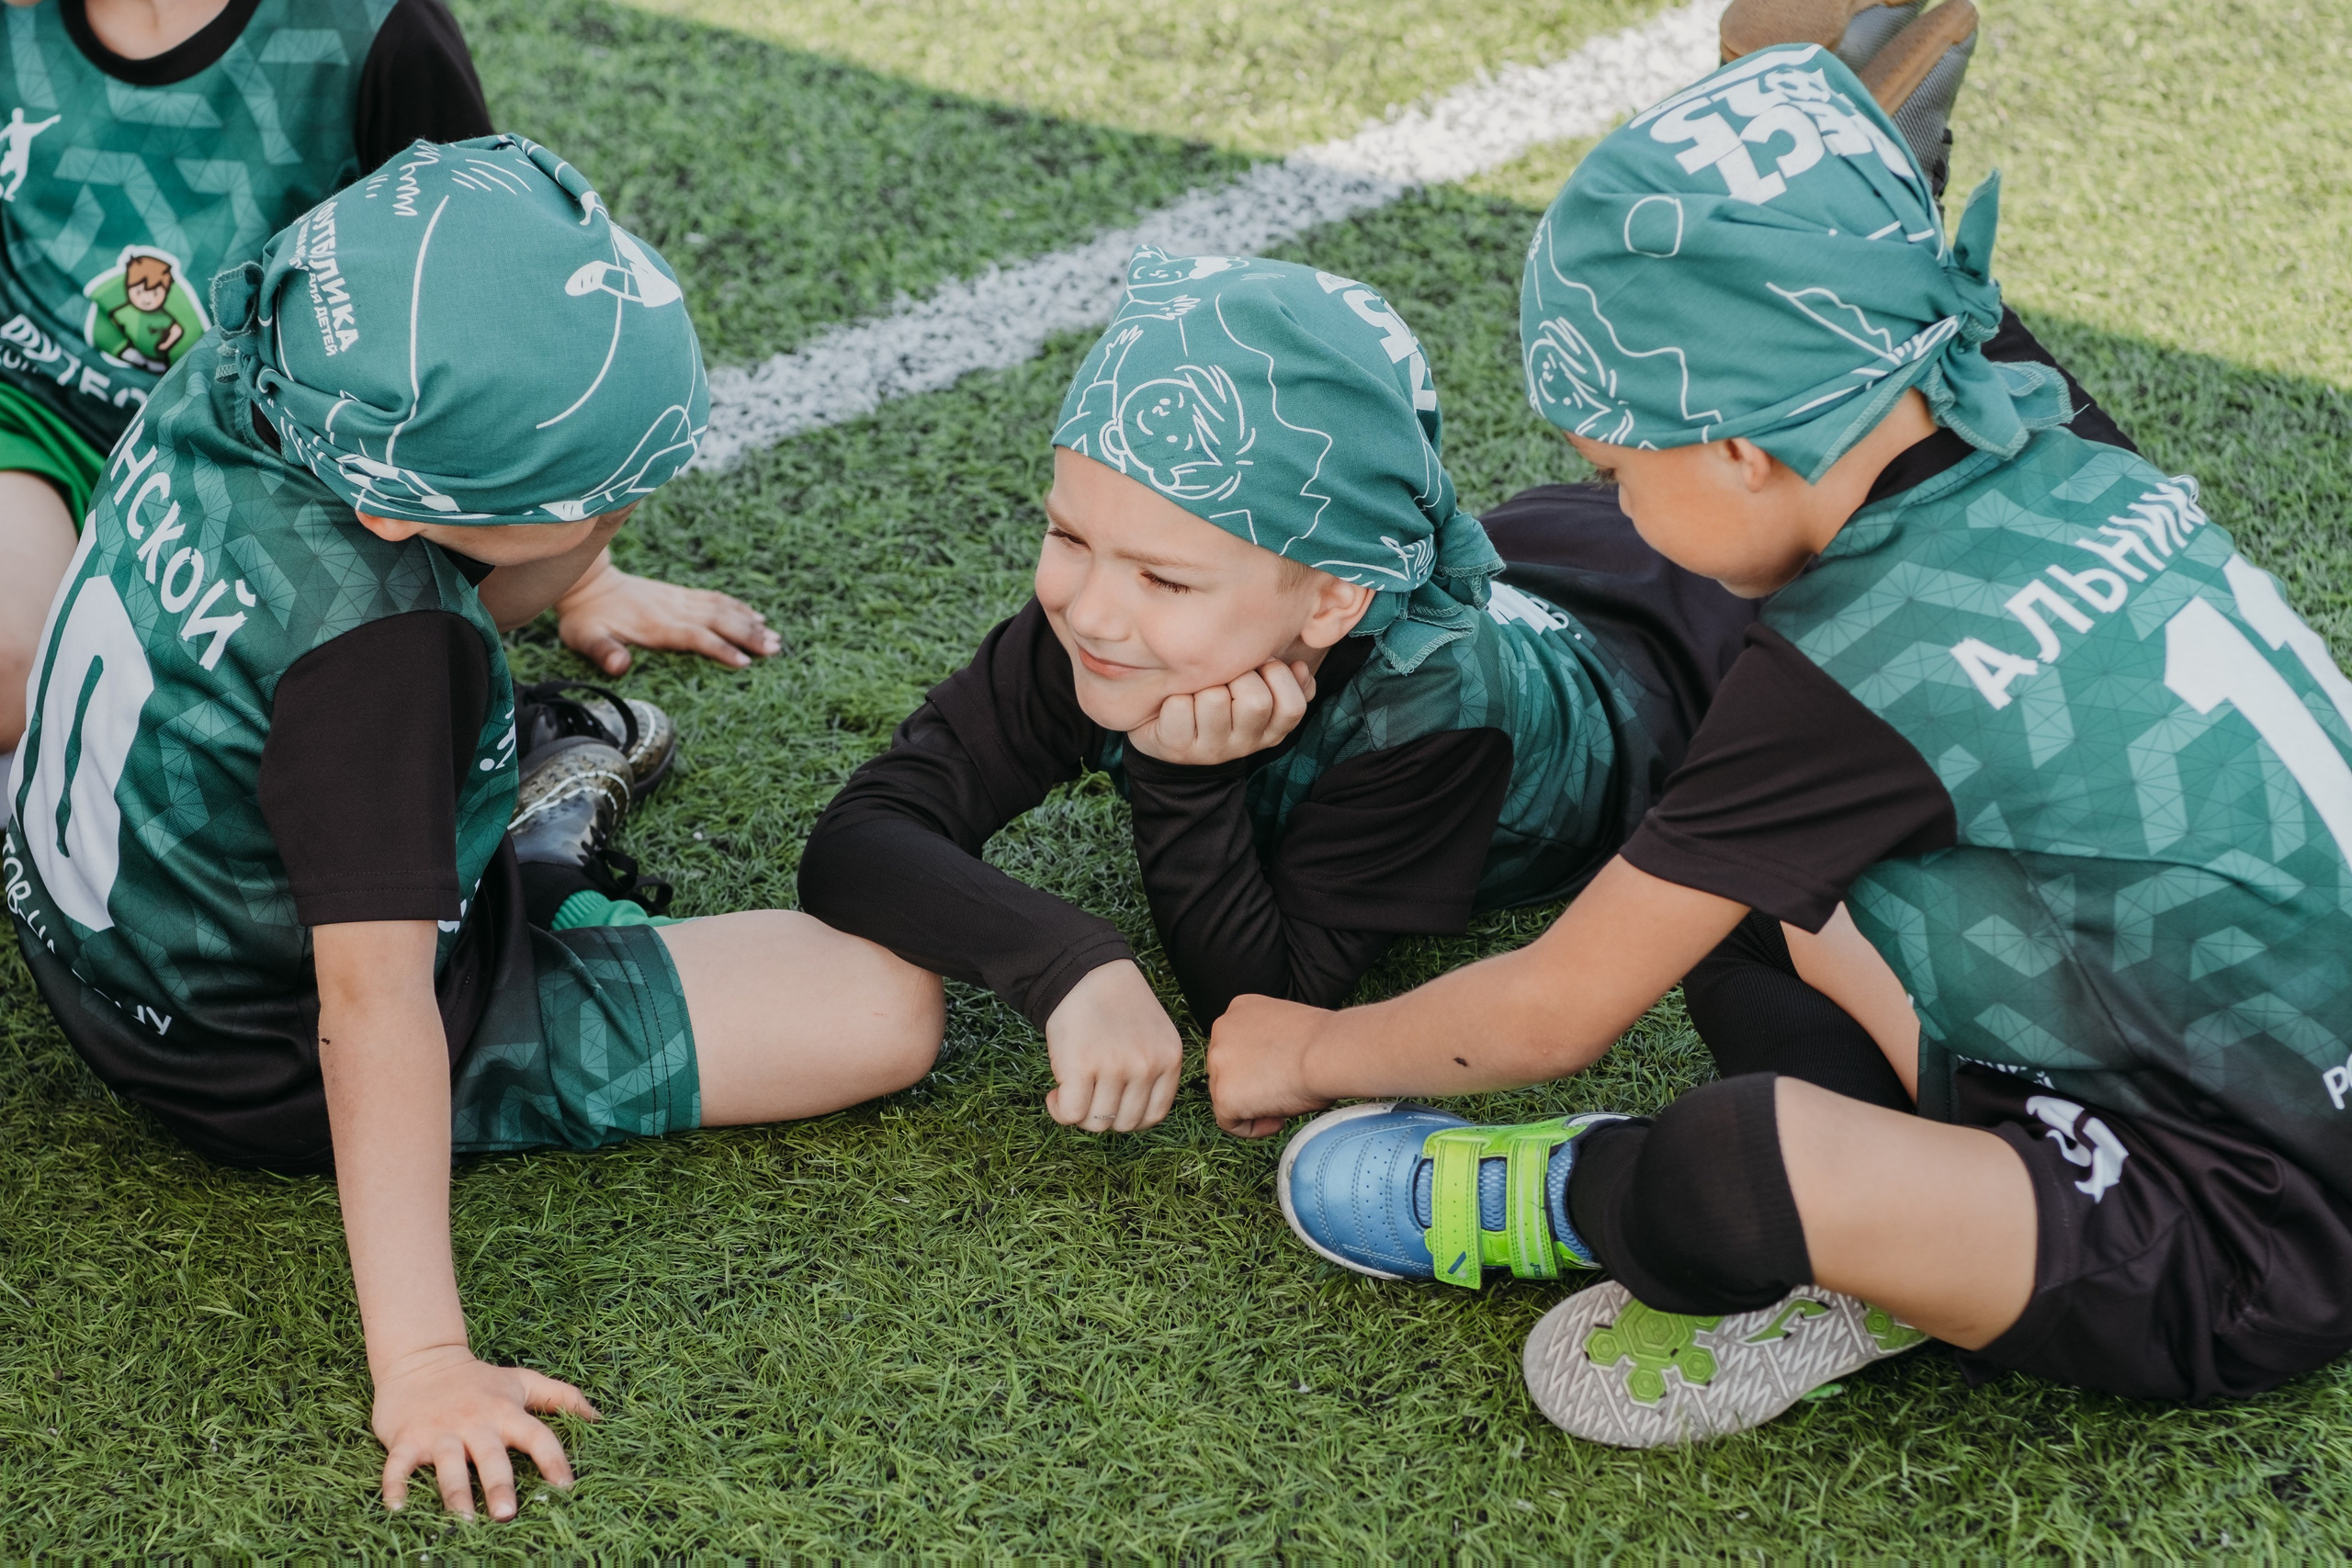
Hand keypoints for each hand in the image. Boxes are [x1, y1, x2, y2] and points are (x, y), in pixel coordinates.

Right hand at [373, 1343, 599, 1518]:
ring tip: (463, 1521)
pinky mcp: (407, 1439)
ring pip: (449, 1464)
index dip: (553, 1459)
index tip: (566, 1486)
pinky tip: (397, 1508)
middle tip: (508, 1515)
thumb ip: (562, 1397)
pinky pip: (399, 1465)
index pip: (537, 1436)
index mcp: (506, 1413)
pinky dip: (395, 1485)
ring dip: (455, 1492)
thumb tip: (600, 1418)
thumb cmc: (478, 1380)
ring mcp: (440, 1432)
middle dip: (499, 1486)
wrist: (422, 1359)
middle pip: (491, 1457)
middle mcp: (476, 1423)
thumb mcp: (522, 1381)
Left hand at [554, 553, 779, 674]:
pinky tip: (756, 615)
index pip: (696, 636)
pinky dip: (738, 606)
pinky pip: (715, 598)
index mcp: (655, 624)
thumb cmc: (585, 618)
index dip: (721, 648)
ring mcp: (679, 599)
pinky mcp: (680, 594)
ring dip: (750, 621)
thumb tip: (620, 665)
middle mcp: (673, 609)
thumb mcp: (584, 638)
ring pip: (722, 608)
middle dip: (748, 634)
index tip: (745, 662)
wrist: (586, 582)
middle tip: (775, 649)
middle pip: (718, 620)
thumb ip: (603, 652)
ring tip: (775, 636)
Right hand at [1043, 960, 1181, 1132]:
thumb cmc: (1115, 1005)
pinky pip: (1071, 1113)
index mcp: (1169, 1059)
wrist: (1085, 972)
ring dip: (1079, 1114)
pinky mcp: (1081, 1066)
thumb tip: (1124, 1113)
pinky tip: (1055, 1094)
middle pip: (1125, 1123)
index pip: (1154, 1115)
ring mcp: (1115, 1068)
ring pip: (1097, 1123)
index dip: (1128, 1116)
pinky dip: (1059, 1111)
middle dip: (1103, 1116)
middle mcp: (1147, 1066)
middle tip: (1088, 1095)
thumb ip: (1150, 1070)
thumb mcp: (1153, 1035)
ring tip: (1071, 1090)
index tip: (1111, 1103)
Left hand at [1126, 659, 1313, 766]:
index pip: (1293, 707)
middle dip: (1239, 674)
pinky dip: (1174, 695)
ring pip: (1215, 698)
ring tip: (1198, 689)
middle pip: (1256, 701)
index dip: (1278, 676)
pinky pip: (1180, 706)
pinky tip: (1175, 701)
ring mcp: (1212, 750)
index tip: (1261, 665)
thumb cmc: (1219, 701)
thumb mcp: (1259, 693)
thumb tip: (1300, 667)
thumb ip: (1286, 682)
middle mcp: (1245, 744)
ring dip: (1203, 684)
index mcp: (1271, 731)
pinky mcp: (1178, 748)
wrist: (1170, 734)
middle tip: (1225, 674)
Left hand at [1205, 993, 1333, 1137]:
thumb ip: (1268, 1043)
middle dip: (1252, 1087)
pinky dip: (1252, 1128)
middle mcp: (1221, 1030)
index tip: (1282, 1075)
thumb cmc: (1324, 1041)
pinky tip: (1278, 1121)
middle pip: (1227, 1070)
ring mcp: (1218, 1062)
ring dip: (1253, 1106)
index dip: (1258, 1067)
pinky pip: (1230, 1122)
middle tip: (1285, 1094)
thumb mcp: (1286, 1028)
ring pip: (1225, 1096)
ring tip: (1285, 1106)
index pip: (1236, 1046)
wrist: (1328, 1052)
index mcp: (1239, 1009)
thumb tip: (1268, 1070)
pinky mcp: (1223, 1095)